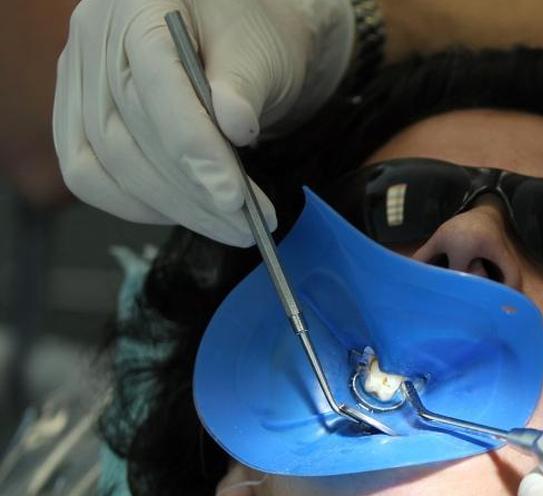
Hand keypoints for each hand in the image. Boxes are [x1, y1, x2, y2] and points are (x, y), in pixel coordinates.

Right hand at [53, 0, 354, 245]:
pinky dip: (138, 205)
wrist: (238, 41)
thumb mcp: (262, 50)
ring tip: (231, 226)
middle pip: (126, 133)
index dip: (192, 146)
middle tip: (247, 224)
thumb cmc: (251, 36)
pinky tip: (186, 213)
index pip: (154, 83)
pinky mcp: (79, 115)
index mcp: (138, 4)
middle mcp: (95, 37)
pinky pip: (90, 175)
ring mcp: (80, 77)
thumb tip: (233, 125)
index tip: (232, 194)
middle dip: (192, 192)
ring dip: (173, 207)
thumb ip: (245, 85)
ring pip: (108, 163)